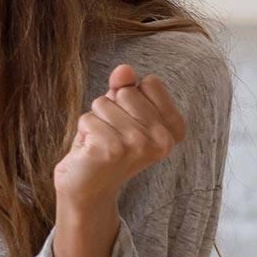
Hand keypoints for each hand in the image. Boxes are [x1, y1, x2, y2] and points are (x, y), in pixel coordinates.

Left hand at [54, 64, 186, 210]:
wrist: (87, 187)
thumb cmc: (105, 146)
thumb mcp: (120, 112)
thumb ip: (125, 87)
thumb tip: (124, 69)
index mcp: (173, 129)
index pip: (150, 82)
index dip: (129, 97)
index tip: (129, 123)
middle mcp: (162, 139)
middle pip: (125, 92)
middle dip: (109, 109)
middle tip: (110, 135)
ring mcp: (138, 145)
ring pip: (103, 103)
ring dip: (95, 121)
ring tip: (100, 143)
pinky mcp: (112, 149)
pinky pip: (87, 118)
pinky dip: (83, 131)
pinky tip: (91, 151)